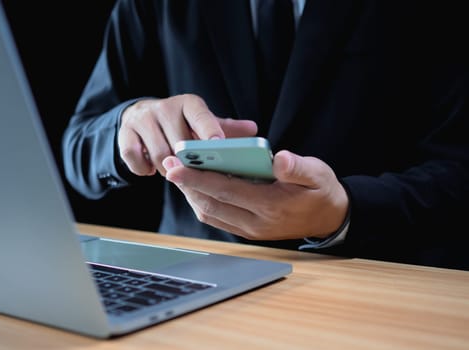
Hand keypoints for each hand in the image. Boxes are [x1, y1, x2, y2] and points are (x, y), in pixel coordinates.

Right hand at [118, 94, 257, 175]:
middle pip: (179, 142)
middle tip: (192, 172)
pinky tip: (150, 170)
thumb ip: (225, 128)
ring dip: (167, 169)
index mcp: (188, 104)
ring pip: (158, 153)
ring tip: (173, 172)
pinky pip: (133, 157)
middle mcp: (165, 108)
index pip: (199, 115)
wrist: (141, 116)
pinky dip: (143, 169)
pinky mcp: (125, 133)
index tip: (216, 144)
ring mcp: (142, 119)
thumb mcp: (202, 122)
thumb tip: (254, 130)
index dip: (208, 129)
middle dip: (187, 162)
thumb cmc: (180, 124)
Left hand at [162, 150, 348, 239]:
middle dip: (187, 185)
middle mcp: (257, 223)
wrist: (329, 219)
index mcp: (272, 206)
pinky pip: (218, 218)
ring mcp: (251, 230)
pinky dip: (203, 202)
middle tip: (169, 164)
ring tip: (179, 172)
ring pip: (210, 213)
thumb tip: (278, 159)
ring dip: (192, 194)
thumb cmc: (321, 191)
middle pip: (212, 203)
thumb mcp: (318, 174)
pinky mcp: (248, 231)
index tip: (176, 167)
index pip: (227, 191)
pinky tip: (196, 186)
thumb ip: (297, 167)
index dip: (199, 178)